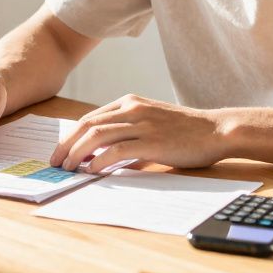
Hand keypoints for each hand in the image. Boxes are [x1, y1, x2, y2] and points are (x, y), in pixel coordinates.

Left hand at [49, 94, 231, 172]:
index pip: (91, 117)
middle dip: (66, 144)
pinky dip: (99, 161)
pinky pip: (116, 150)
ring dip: (77, 153)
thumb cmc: (186, 130)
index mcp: (130, 102)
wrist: (216, 130)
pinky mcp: (151, 141)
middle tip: (56, 162)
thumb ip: (128, 131)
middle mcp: (132, 109)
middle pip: (87, 124)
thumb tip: (103, 154)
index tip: (61, 151)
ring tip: (69, 168)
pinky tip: (91, 171)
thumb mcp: (152, 121)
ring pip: (97, 135)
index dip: (71, 135)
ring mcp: (142, 123)